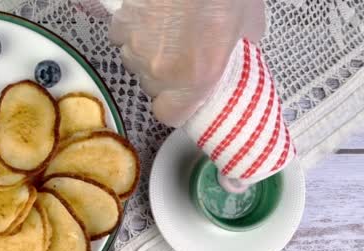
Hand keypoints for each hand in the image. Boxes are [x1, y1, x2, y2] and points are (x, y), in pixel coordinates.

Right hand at [110, 0, 265, 126]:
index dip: (175, 107)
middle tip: (181, 54)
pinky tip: (149, 15)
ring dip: (147, 53)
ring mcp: (136, 48)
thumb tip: (244, 45)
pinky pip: (122, 37)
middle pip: (152, 88)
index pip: (169, 115)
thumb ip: (242, 45)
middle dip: (164, 76)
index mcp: (195, 79)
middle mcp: (161, 71)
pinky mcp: (121, 25)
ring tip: (165, 30)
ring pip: (135, 62)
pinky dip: (132, 30)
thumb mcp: (249, 21)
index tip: (183, 98)